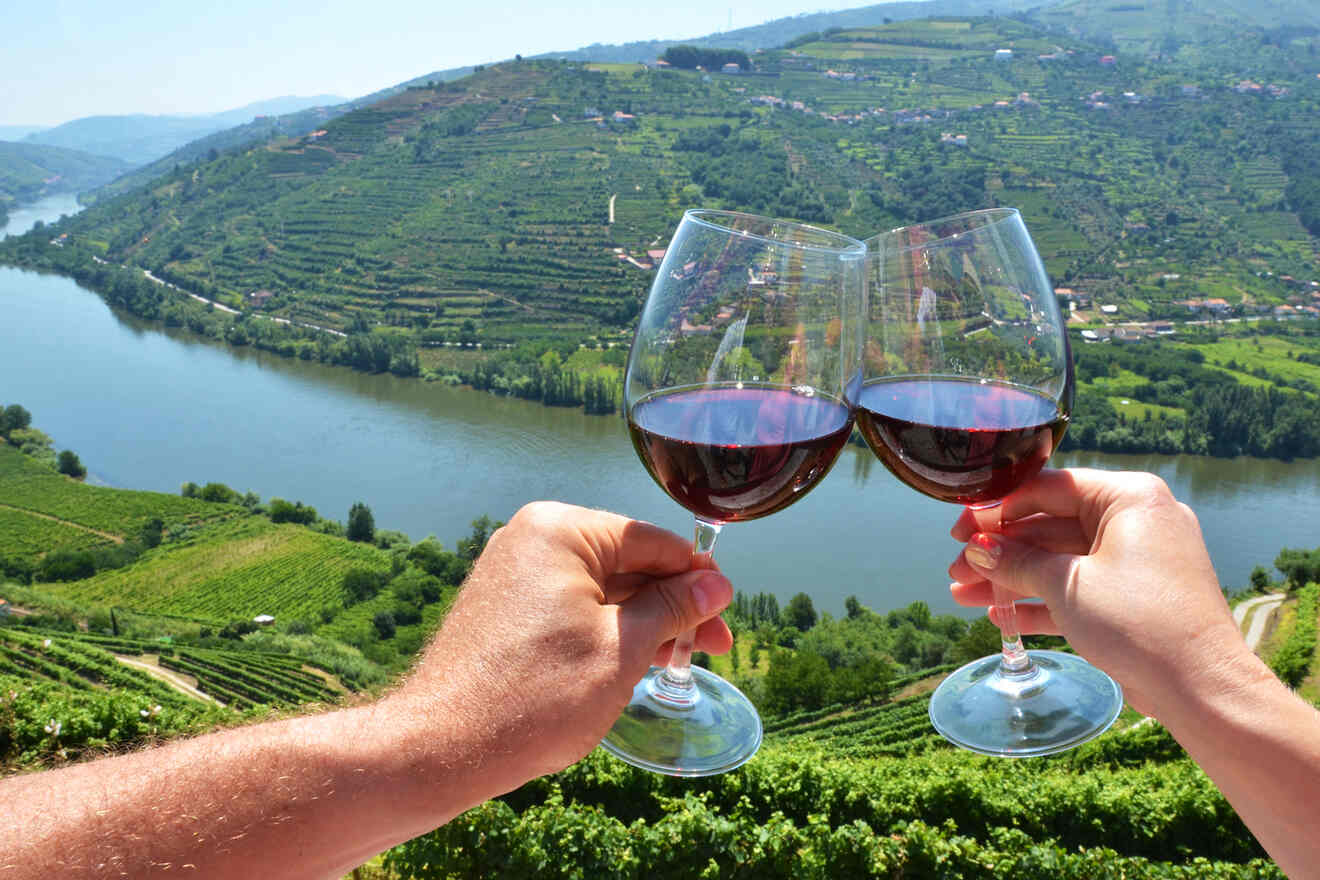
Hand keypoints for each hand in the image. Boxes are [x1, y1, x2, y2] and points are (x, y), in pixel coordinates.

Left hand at [392, 501, 732, 796]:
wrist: (442, 748)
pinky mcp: (504, 607)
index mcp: (561, 531)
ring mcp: (514, 573)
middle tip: (712, 649)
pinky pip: (571, 606)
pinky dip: (606, 631)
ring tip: (673, 664)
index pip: (652, 540)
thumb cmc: (535, 697)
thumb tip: (717, 584)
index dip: (696, 578)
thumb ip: (673, 608)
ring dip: (642, 623)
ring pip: (601, 589)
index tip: (726, 614)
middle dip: (672, 607)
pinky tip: (631, 662)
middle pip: (627, 564)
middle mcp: (532, 539)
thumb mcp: (623, 648)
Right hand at [946, 468, 1247, 716]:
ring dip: (1011, 579)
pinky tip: (999, 617)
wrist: (1200, 688)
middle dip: (999, 552)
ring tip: (963, 596)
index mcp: (1128, 498)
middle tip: (956, 569)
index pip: (1048, 488)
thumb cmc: (1139, 621)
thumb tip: (976, 551)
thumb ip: (1016, 561)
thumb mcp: (1067, 584)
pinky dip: (1040, 601)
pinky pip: (1077, 589)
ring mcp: (1136, 562)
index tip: (960, 530)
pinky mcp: (1133, 599)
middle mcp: (1135, 522)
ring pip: (1059, 562)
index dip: (997, 509)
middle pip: (1050, 527)